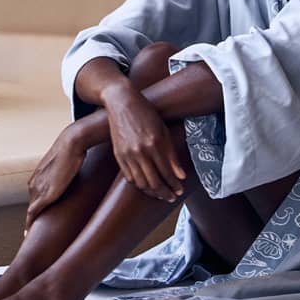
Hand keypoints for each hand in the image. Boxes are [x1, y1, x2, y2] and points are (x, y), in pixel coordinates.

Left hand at [25, 126, 85, 232]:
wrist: (71, 142)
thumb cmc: (72, 148)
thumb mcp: (65, 162)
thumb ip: (64, 171)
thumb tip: (73, 171)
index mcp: (37, 176)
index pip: (34, 196)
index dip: (35, 207)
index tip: (35, 217)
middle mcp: (34, 183)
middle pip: (31, 204)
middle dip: (32, 217)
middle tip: (32, 230)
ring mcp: (38, 189)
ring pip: (30, 210)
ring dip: (31, 222)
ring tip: (32, 234)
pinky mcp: (45, 195)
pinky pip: (33, 213)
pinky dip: (30, 223)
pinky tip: (29, 232)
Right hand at [103, 86, 185, 202]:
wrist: (122, 103)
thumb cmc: (146, 113)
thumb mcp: (163, 131)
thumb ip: (172, 155)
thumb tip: (181, 176)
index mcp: (154, 144)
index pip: (167, 173)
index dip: (174, 184)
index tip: (180, 190)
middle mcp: (140, 151)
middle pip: (154, 182)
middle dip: (164, 193)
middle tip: (171, 197)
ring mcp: (127, 154)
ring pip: (140, 183)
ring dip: (152, 192)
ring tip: (160, 194)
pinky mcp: (118, 155)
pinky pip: (129, 177)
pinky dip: (139, 184)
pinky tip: (146, 186)